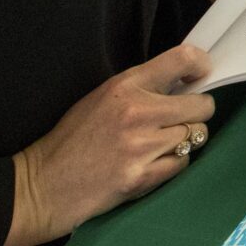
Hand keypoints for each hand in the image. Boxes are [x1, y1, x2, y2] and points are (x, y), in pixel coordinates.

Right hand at [7, 44, 215, 245]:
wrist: (43, 185)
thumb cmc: (70, 141)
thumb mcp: (99, 99)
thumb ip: (139, 89)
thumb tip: (181, 83)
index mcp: (124, 87)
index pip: (180, 60)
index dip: (199, 65)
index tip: (201, 74)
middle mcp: (136, 112)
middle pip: (202, 106)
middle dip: (196, 113)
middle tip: (181, 120)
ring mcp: (141, 146)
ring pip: (195, 136)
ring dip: (184, 141)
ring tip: (159, 146)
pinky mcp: (143, 177)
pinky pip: (182, 164)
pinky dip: (172, 165)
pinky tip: (150, 165)